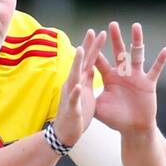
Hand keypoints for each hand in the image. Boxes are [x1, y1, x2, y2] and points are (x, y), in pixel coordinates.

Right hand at [52, 27, 105, 147]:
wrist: (66, 133)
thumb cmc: (76, 112)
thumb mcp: (85, 93)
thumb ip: (87, 79)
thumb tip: (91, 66)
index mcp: (81, 81)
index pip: (88, 60)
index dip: (93, 46)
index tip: (99, 32)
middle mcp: (74, 84)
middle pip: (82, 63)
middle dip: (87, 48)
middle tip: (92, 32)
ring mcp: (71, 95)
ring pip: (74, 77)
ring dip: (77, 64)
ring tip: (80, 51)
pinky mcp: (72, 108)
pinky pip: (73, 100)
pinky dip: (75, 93)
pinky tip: (78, 86)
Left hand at [93, 21, 165, 134]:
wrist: (133, 128)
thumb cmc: (115, 119)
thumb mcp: (98, 108)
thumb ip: (89, 98)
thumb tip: (74, 93)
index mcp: (109, 78)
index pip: (100, 61)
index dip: (95, 51)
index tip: (91, 37)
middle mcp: (122, 74)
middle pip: (118, 52)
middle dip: (115, 39)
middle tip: (112, 24)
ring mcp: (136, 76)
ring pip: (137, 54)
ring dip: (137, 41)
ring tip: (136, 26)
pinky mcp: (148, 83)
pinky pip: (155, 70)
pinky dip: (161, 61)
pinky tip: (165, 50)